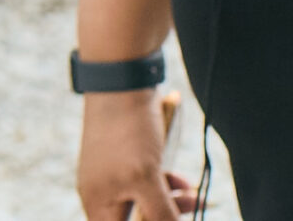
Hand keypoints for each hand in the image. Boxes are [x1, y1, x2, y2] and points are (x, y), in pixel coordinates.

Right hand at [77, 91, 198, 220]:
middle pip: (135, 218)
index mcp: (97, 204)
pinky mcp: (128, 158)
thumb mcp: (146, 177)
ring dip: (170, 201)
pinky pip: (147, 181)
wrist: (124, 84)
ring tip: (194, 196)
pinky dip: (165, 183)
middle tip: (194, 207)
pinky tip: (183, 182)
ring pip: (145, 200)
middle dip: (165, 216)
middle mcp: (102, 193)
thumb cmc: (129, 133)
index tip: (171, 219)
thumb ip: (158, 210)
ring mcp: (114, 175)